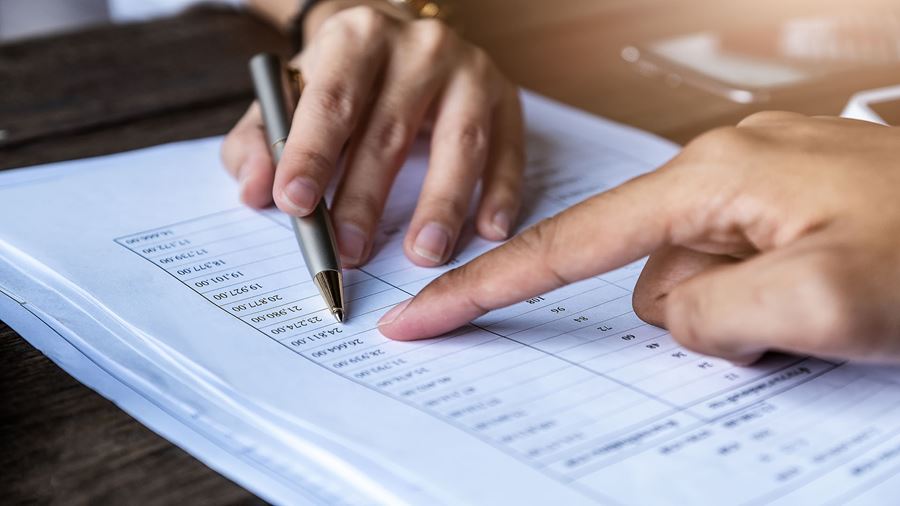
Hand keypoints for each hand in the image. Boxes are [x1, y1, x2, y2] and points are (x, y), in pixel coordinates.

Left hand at [221, 2, 523, 267]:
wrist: (400, 40)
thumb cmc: (341, 80)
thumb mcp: (290, 95)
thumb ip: (260, 142)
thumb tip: (255, 190)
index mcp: (356, 36)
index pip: (331, 101)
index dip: (311, 154)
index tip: (295, 205)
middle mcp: (419, 46)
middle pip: (390, 130)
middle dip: (366, 197)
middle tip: (350, 251)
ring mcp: (470, 70)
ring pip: (459, 144)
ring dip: (441, 204)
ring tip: (422, 254)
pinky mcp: (505, 98)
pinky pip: (508, 151)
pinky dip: (501, 194)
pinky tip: (488, 231)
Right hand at [377, 112, 899, 363]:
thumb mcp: (822, 301)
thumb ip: (708, 313)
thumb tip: (672, 311)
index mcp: (712, 176)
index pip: (566, 245)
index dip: (486, 287)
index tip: (421, 316)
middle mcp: (724, 168)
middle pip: (652, 278)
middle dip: (707, 319)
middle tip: (795, 319)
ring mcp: (759, 184)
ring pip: (703, 287)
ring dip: (753, 316)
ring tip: (834, 302)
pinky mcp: (786, 207)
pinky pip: (742, 274)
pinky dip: (774, 304)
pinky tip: (836, 291)